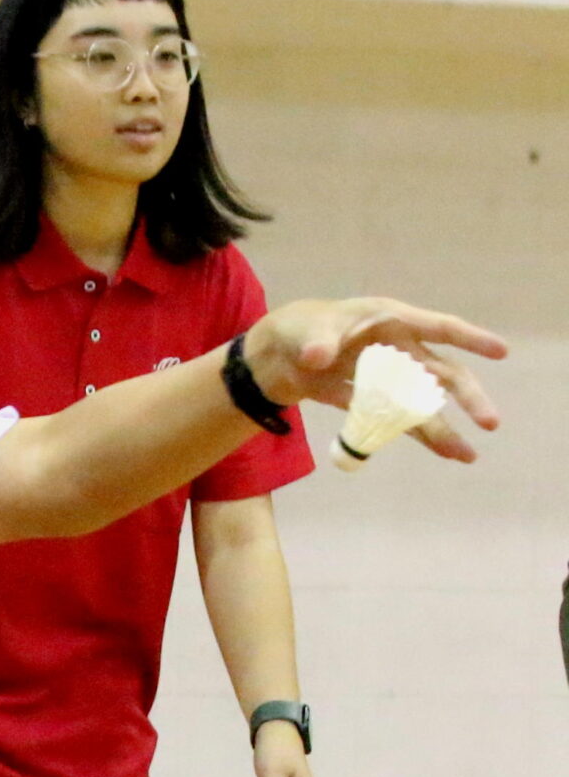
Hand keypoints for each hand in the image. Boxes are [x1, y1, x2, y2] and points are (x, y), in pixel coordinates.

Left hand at [245, 300, 504, 460]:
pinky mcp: (371, 401)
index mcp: (391, 321)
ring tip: (466, 455)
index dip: (470, 339)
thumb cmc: (300, 329)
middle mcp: (398, 349)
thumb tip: (318, 356)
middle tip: (489, 422)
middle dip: (466, 397)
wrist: (275, 357)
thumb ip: (316, 342)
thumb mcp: (305, 331)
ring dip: (442, 428)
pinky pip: (396, 419)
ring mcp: (387, 377)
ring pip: (422, 402)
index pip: (438, 328)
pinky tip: (439, 452)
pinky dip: (413, 436)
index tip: (501, 352)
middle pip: (441, 373)